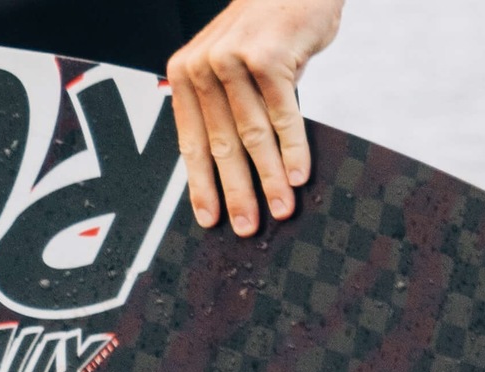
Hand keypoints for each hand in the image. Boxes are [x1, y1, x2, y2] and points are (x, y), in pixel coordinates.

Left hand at [165, 0, 344, 236]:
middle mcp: (203, 65)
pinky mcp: (267, 57)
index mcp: (185, 72)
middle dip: (237, 192)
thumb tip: (231, 171)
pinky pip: (283, 115)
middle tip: (247, 226)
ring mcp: (233, 60)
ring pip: (253, 134)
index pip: (191, 141)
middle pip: (221, 145)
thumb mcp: (231, 64)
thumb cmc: (265, 30)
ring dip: (270, 178)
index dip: (201, 185)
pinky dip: (294, 149)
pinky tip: (299, 175)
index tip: (210, 219)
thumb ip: (224, 106)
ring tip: (282, 208)